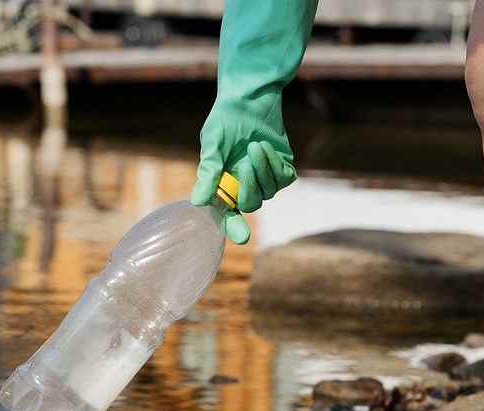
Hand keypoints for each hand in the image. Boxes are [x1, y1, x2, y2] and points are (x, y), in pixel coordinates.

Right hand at [189, 0, 317, 244]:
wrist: (249, 99)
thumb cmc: (225, 121)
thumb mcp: (213, 144)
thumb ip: (209, 172)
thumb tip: (199, 203)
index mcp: (224, 186)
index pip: (228, 214)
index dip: (234, 227)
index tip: (242, 237)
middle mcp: (245, 186)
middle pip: (252, 204)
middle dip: (249, 186)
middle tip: (244, 163)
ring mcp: (266, 179)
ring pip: (269, 190)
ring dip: (263, 169)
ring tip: (254, 145)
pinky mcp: (284, 169)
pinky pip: (284, 177)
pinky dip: (275, 163)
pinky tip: (265, 147)